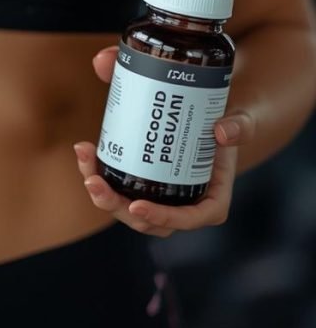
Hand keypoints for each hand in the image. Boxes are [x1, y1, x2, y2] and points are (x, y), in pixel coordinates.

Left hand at [74, 46, 254, 236]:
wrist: (218, 109)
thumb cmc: (234, 122)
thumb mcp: (243, 119)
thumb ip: (240, 122)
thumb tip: (221, 131)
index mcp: (212, 197)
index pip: (189, 218)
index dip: (162, 217)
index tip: (137, 205)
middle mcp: (183, 201)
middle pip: (146, 218)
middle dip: (114, 204)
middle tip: (93, 181)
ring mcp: (159, 193)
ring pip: (124, 205)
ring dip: (99, 189)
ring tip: (83, 157)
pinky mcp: (141, 178)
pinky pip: (117, 185)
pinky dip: (97, 170)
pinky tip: (83, 150)